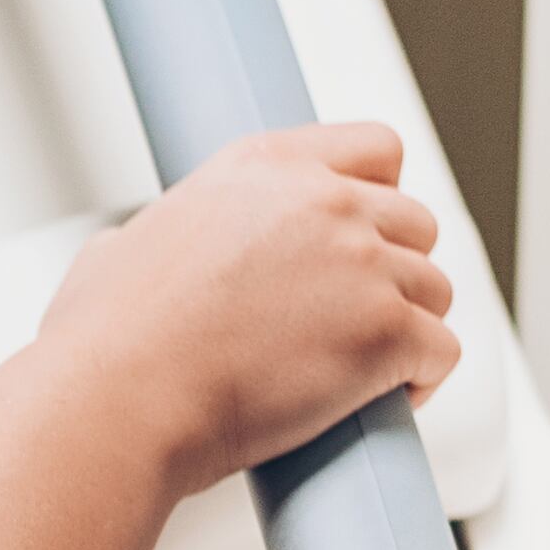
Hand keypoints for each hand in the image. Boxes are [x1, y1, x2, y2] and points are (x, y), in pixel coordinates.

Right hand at [34, 121, 459, 496]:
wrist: (119, 400)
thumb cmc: (108, 342)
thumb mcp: (122, 246)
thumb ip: (165, 232)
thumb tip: (150, 251)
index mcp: (263, 168)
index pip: (374, 148)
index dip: (376, 195)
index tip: (363, 234)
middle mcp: (322, 203)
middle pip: (413, 223)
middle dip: (392, 271)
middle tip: (352, 318)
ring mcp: (362, 265)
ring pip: (434, 290)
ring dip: (408, 328)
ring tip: (364, 369)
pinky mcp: (386, 331)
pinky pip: (441, 351)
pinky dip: (421, 379)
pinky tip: (383, 398)